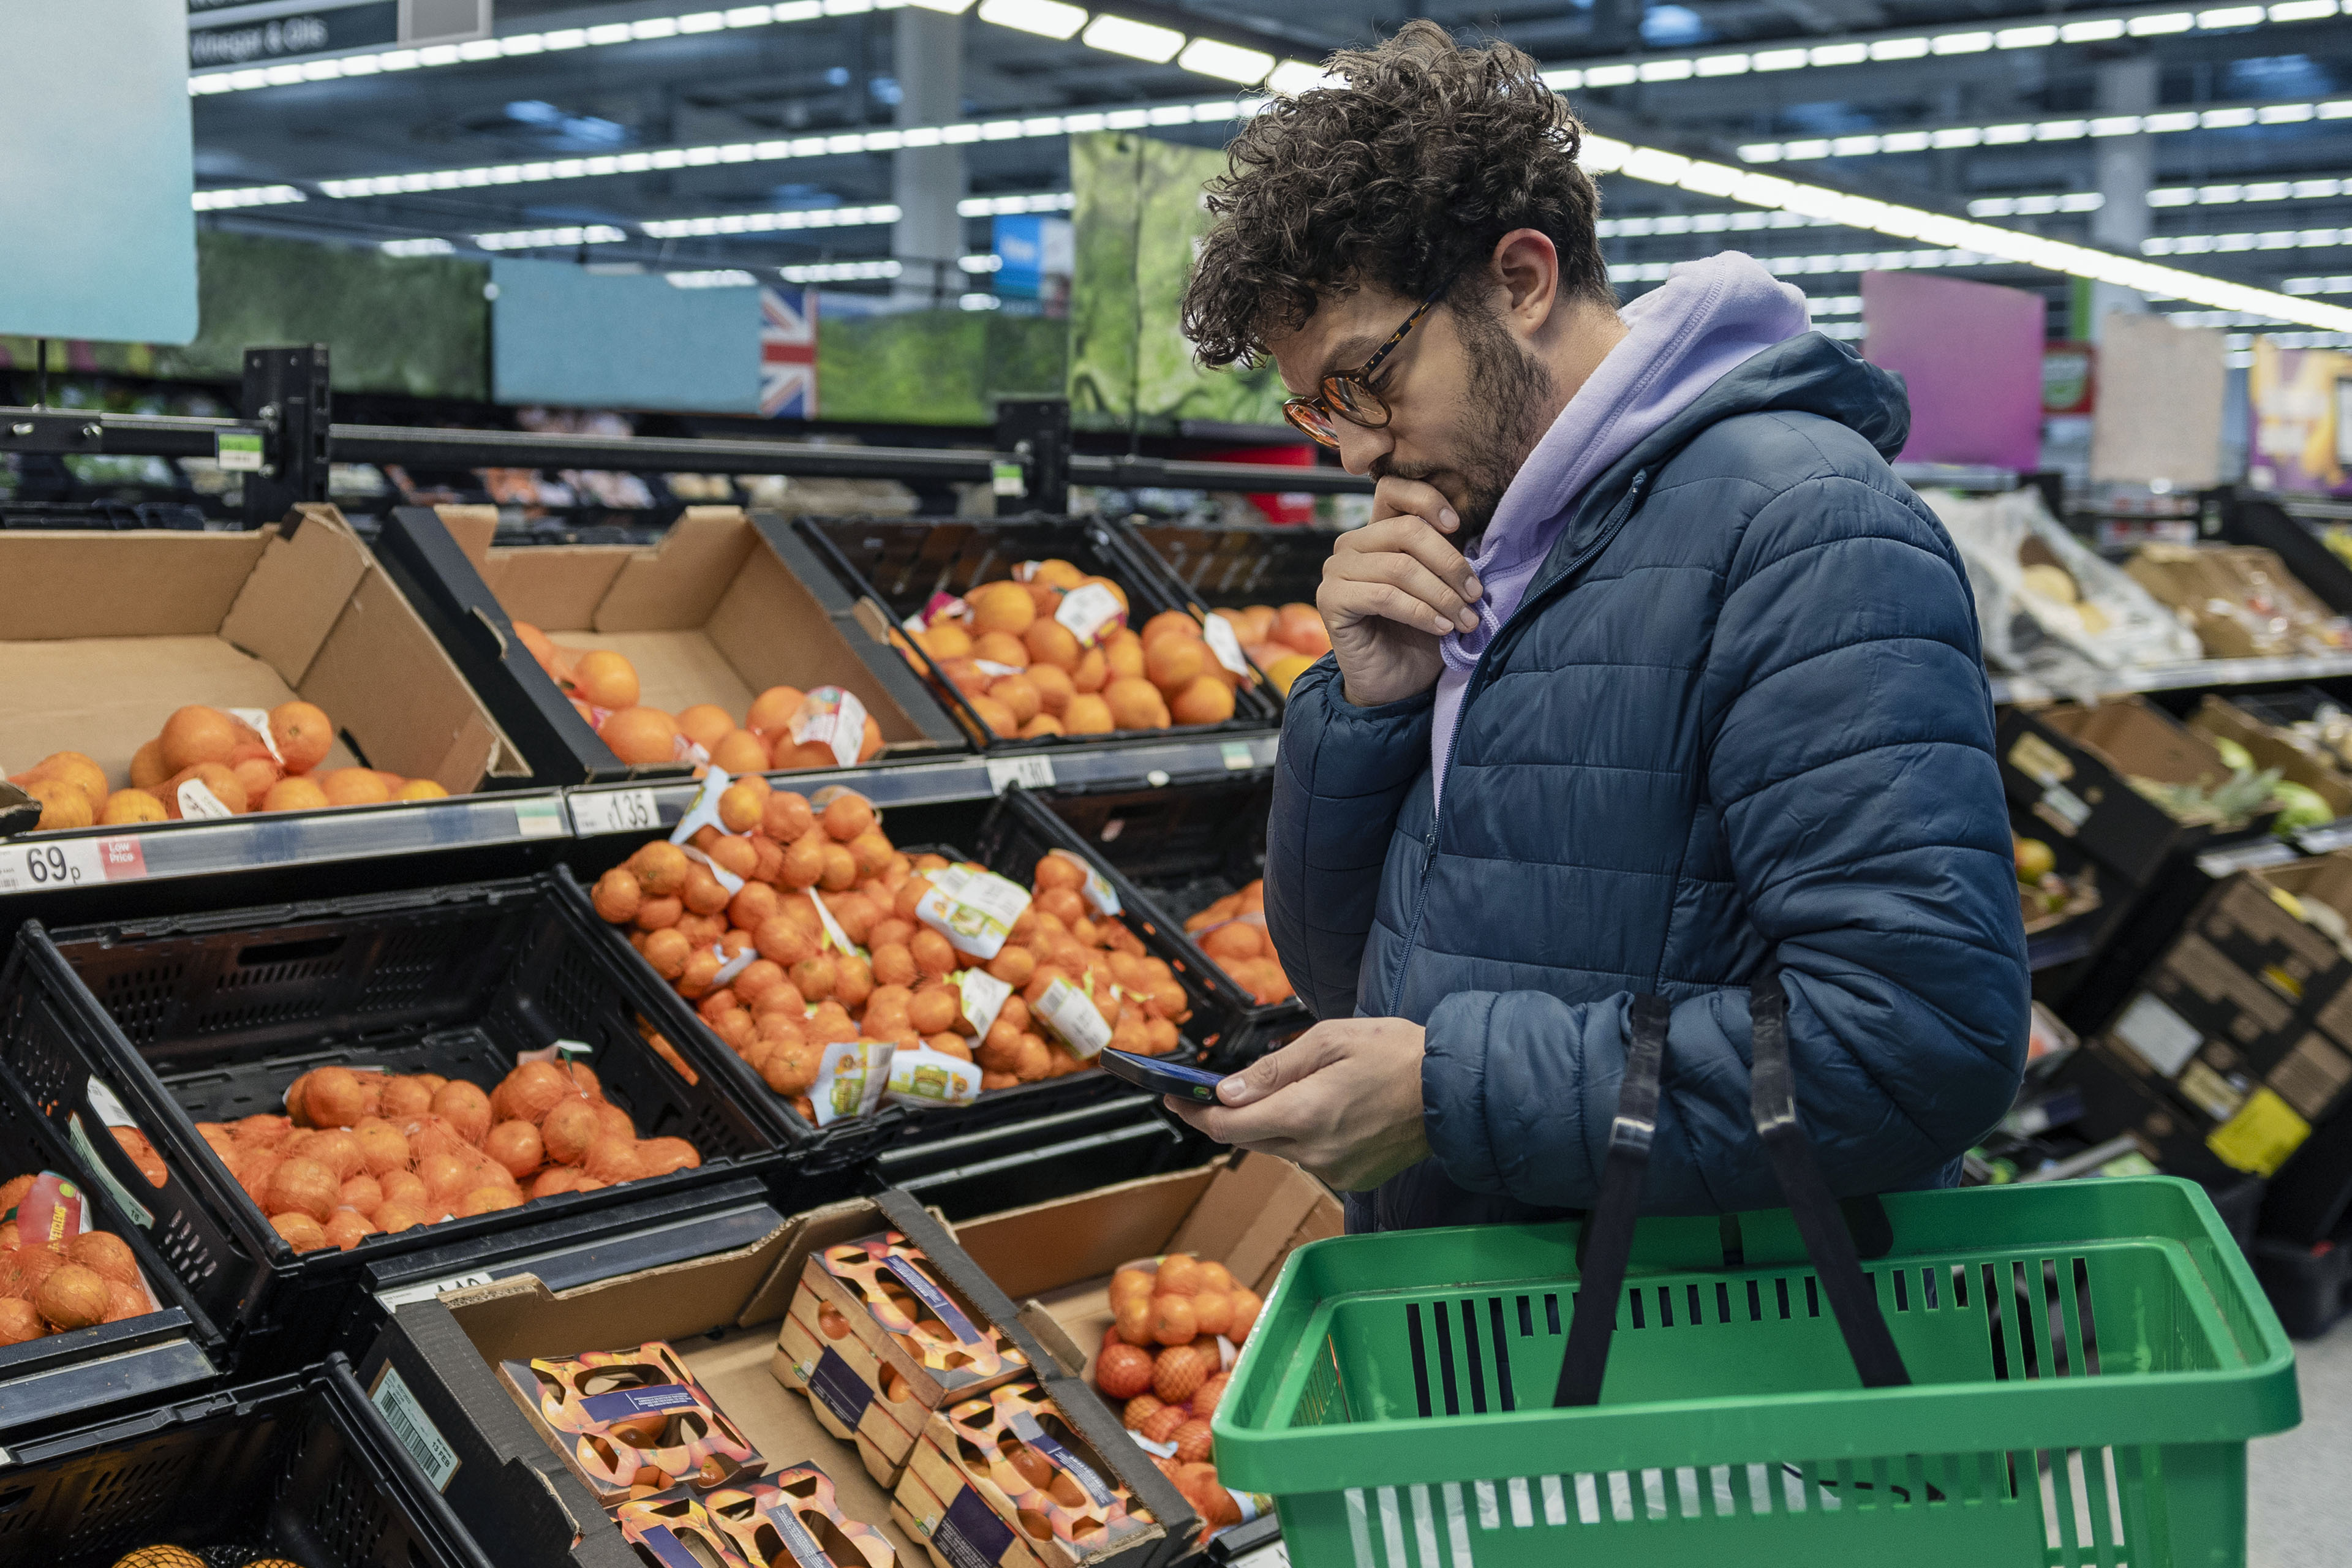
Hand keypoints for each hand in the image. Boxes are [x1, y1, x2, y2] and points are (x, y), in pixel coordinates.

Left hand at [1166, 1018, 1430, 1190]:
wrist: (1455, 1089)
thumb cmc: (1397, 1053)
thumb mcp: (1329, 1040)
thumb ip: (1273, 1071)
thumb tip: (1227, 1093)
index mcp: (1305, 1114)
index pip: (1228, 1125)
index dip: (1194, 1113)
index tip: (1174, 1097)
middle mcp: (1315, 1152)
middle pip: (1249, 1138)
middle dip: (1231, 1114)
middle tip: (1214, 1089)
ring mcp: (1335, 1171)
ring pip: (1280, 1148)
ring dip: (1273, 1122)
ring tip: (1297, 1087)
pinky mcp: (1352, 1179)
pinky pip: (1309, 1158)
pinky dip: (1304, 1135)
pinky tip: (1328, 1109)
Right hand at [1318, 479, 1483, 706]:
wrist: (1396, 683)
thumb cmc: (1420, 632)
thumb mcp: (1441, 584)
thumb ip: (1447, 553)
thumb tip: (1479, 530)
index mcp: (1377, 531)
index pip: (1394, 490)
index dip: (1428, 500)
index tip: (1458, 526)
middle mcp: (1351, 544)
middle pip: (1407, 530)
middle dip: (1450, 563)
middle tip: (1475, 594)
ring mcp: (1336, 571)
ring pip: (1400, 566)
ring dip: (1441, 595)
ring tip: (1465, 619)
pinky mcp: (1331, 600)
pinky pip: (1384, 595)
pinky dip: (1420, 612)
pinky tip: (1441, 628)